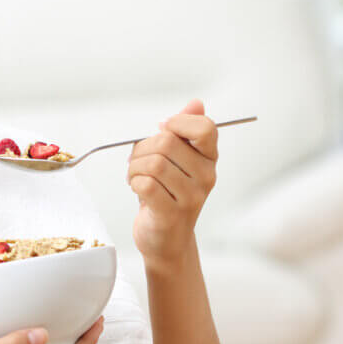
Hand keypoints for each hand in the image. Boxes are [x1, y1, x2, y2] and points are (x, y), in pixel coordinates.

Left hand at [127, 99, 217, 271]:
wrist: (166, 240)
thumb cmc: (167, 195)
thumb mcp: (177, 160)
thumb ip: (184, 130)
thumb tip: (195, 103)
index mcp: (209, 159)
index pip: (205, 128)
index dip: (178, 123)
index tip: (163, 131)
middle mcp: (206, 176)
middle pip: (167, 142)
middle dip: (142, 149)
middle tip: (139, 162)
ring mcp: (191, 196)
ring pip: (153, 163)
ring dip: (135, 168)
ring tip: (136, 177)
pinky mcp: (172, 213)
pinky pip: (145, 184)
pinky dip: (134, 183)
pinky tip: (137, 189)